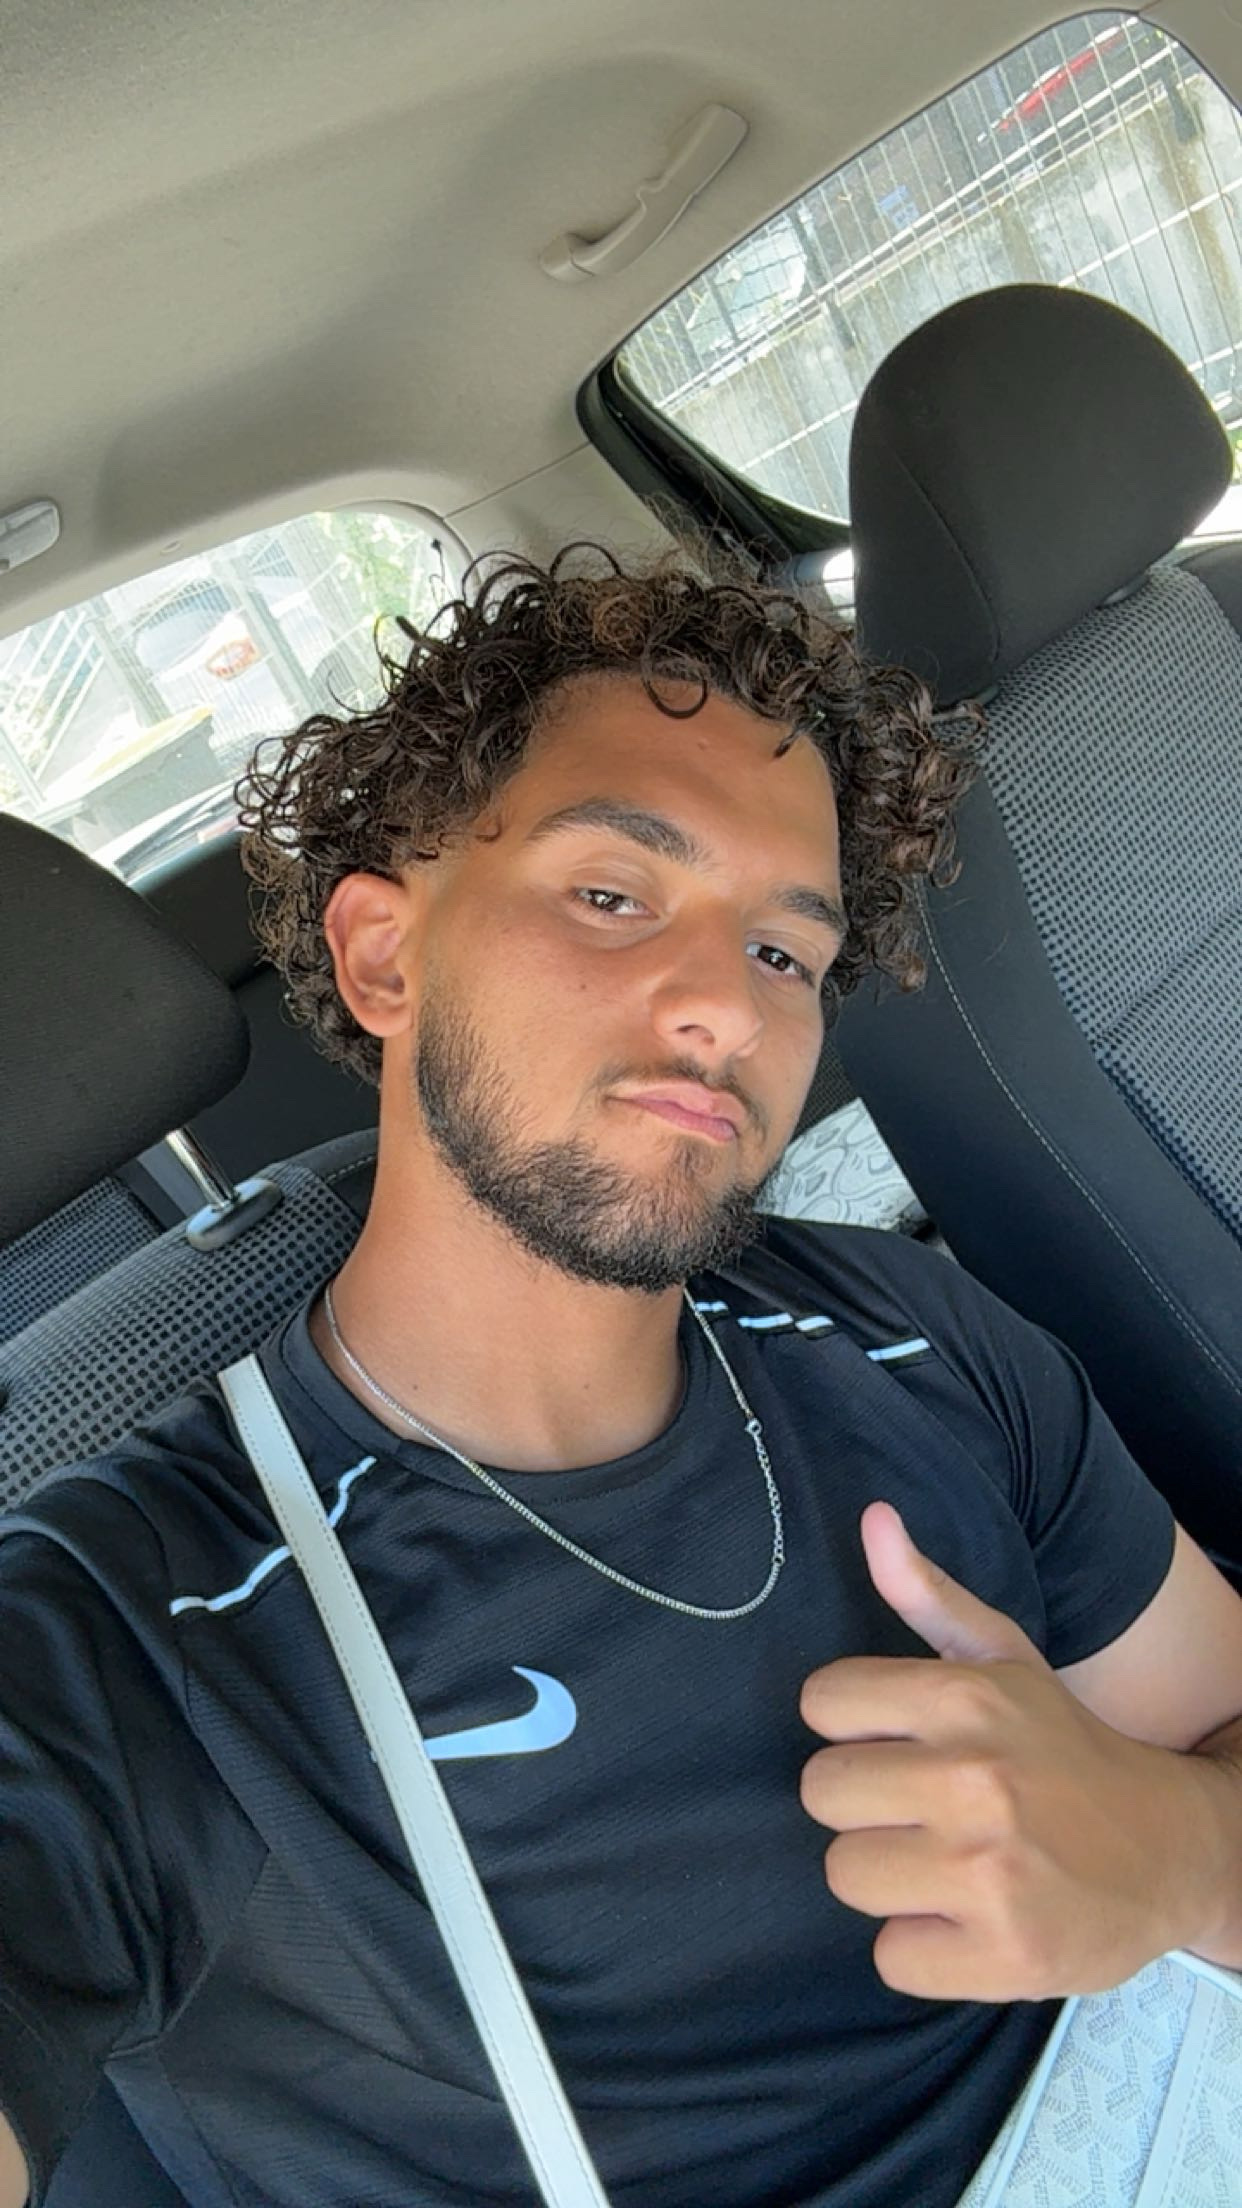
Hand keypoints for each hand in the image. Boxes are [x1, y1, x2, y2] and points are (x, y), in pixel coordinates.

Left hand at [799, 1501, 1204, 2002]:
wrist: (1176, 1849)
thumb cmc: (1065, 1751)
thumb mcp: (1007, 1661)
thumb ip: (929, 1596)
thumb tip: (871, 1518)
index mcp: (968, 1698)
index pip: (821, 1702)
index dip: (853, 1728)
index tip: (899, 1743)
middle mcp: (974, 1778)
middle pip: (821, 1793)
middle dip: (865, 1807)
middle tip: (924, 1811)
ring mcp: (989, 1871)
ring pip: (846, 1874)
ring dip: (890, 1880)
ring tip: (949, 1865)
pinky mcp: (1005, 1954)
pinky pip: (890, 1956)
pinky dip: (924, 1949)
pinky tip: (971, 1921)